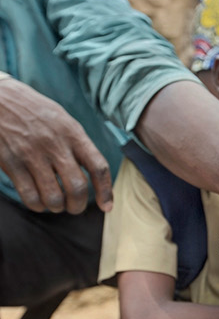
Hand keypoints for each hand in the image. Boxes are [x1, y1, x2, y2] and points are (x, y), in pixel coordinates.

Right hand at [0, 78, 111, 213]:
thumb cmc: (34, 111)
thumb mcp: (63, 120)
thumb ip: (79, 144)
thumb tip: (94, 173)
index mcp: (73, 133)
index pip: (98, 167)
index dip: (105, 191)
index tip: (106, 207)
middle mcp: (55, 145)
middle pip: (77, 187)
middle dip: (78, 205)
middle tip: (74, 208)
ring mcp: (32, 154)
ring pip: (53, 196)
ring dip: (57, 207)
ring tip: (56, 205)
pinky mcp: (11, 162)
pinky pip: (29, 195)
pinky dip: (37, 205)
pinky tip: (38, 203)